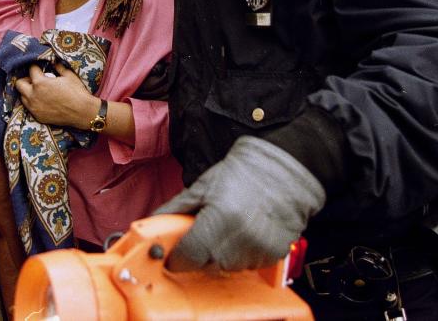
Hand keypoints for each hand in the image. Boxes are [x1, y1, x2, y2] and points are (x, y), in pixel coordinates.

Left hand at [15, 63, 98, 128]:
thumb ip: (58, 67)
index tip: (40, 67)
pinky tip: (43, 101)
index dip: (36, 67)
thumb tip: (54, 61)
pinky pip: (30, 107)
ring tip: (38, 90)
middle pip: (19, 84)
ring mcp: (34, 108)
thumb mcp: (68, 75)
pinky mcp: (38, 116)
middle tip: (35, 79)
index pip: (31, 70)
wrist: (83, 112)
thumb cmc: (77, 92)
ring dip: (28, 92)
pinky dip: (33, 102)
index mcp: (40, 83)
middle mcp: (33, 95)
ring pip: (22, 96)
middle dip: (26, 79)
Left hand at [156, 135, 325, 271]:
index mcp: (219, 218)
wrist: (285, 169)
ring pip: (227, 267)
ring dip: (220, 255)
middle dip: (198, 254)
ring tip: (226, 228)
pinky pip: (249, 265)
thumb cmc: (244, 172)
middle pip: (206, 265)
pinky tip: (243, 233)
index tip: (173, 255)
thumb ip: (176, 209)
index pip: (189, 255)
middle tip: (201, 234)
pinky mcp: (274, 255)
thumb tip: (152, 224)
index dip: (176, 258)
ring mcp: (259, 249)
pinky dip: (241, 255)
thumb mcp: (203, 186)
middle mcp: (240, 238)